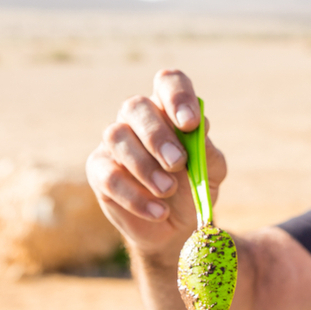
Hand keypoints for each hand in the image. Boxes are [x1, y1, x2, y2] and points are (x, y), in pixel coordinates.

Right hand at [85, 69, 227, 257]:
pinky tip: (159, 211)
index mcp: (169, 110)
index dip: (177, 96)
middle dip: (157, 135)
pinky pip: (109, 176)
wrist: (176, 226)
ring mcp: (115, 143)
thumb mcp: (211, 172)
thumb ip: (207, 153)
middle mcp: (138, 119)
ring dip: (145, 166)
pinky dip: (136, 197)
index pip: (168, 82)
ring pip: (116, 136)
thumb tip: (198, 132)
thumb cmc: (194, 189)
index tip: (190, 123)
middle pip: (136, 106)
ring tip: (168, 190)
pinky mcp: (99, 171)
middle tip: (178, 163)